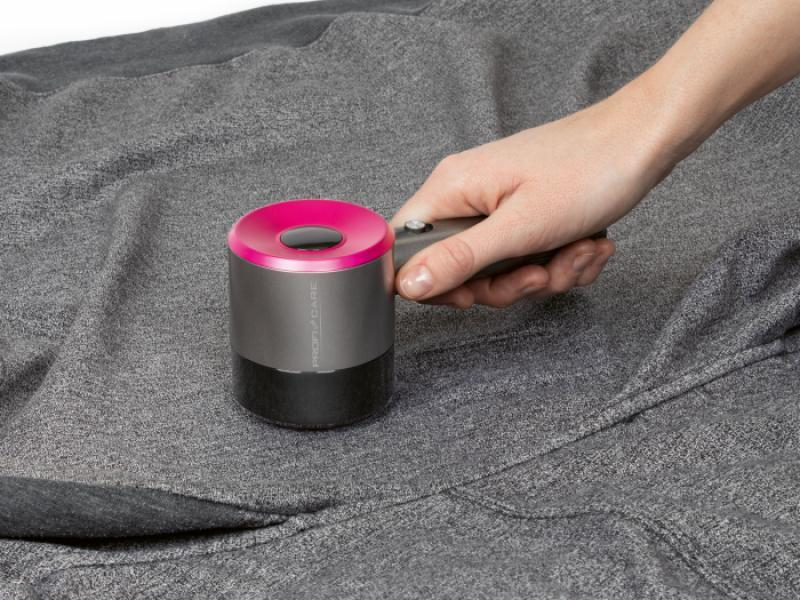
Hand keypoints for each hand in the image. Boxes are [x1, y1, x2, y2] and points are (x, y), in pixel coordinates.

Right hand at [390, 82, 674, 308]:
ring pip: (500, 269)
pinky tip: (587, 244)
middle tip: (540, 273)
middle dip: (507, 283)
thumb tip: (407, 285)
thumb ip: (459, 259)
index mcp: (452, 189)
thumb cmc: (589, 170)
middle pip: (459, 268)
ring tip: (578, 250)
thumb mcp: (520, 227)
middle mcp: (468, 195)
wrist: (646, 141)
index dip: (433, 282)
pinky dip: (560, 261)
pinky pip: (528, 257)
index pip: (407, 248)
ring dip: (544, 273)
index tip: (472, 295)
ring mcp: (499, 203)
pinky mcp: (527, 211)